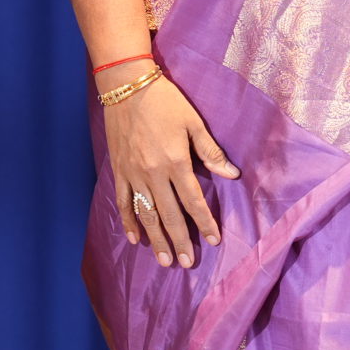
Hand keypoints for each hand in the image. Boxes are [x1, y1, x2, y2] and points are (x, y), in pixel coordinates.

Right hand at [104, 71, 240, 268]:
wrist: (126, 86)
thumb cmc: (165, 101)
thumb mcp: (193, 122)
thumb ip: (210, 151)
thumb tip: (231, 174)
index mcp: (175, 161)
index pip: (193, 200)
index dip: (204, 222)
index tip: (212, 241)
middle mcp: (153, 173)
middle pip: (169, 214)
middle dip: (180, 240)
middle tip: (186, 263)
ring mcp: (133, 174)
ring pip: (146, 214)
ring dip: (156, 239)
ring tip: (164, 260)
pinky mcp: (118, 170)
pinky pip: (123, 202)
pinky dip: (128, 221)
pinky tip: (134, 239)